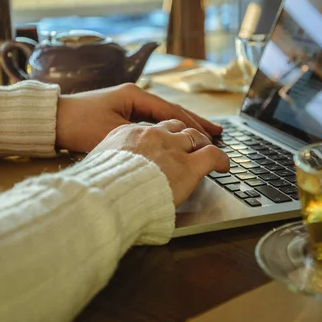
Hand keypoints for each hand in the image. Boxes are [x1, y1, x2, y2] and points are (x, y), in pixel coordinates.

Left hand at [56, 83, 222, 152]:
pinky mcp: (123, 113)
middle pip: (173, 110)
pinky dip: (169, 129)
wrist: (51, 120)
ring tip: (206, 134)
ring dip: (184, 126)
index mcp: (135, 94)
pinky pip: (153, 121)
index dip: (193, 125)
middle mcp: (135, 95)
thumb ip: (138, 139)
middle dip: (196, 122)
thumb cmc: (77, 124)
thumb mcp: (110, 133)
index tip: (211, 136)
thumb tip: (164, 150)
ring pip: (164, 116)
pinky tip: (178, 137)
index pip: (172, 111)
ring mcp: (129, 103)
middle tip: (218, 132)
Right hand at [94, 120, 229, 206]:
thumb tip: (107, 173)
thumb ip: (108, 163)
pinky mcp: (188, 164)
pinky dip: (221, 159)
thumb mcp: (97, 166)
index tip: (166, 140)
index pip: (151, 128)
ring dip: (202, 143)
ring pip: (194, 137)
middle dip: (185, 133)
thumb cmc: (97, 186)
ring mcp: (172, 146)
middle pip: (175, 126)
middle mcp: (152, 134)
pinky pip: (212, 155)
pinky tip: (224, 165)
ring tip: (208, 150)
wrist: (106, 194)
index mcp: (127, 133)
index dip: (162, 134)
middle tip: (192, 141)